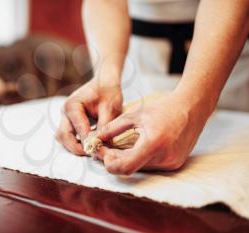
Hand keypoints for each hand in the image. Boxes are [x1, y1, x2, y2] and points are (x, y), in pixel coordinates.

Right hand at [56, 77, 122, 154]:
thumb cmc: (108, 92)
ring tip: (91, 150)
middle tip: (93, 154)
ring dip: (74, 146)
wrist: (105, 81)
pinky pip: (67, 134)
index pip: (78, 130)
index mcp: (72, 106)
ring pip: (63, 137)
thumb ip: (104, 127)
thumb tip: (99, 146)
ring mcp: (64, 115)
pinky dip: (75, 141)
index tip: (100, 151)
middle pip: (64, 136)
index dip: (88, 143)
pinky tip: (89, 143)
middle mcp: (64, 111)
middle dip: (77, 148)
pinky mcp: (68, 119)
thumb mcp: (110, 109)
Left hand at [94, 92, 211, 174]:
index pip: (125, 167)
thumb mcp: (135, 115)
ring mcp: (171, 163)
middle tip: (103, 147)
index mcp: (153, 144)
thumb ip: (112, 128)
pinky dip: (138, 159)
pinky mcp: (175, 164)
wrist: (192, 107)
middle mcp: (164, 158)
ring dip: (125, 160)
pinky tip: (134, 148)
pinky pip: (150, 166)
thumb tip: (94, 138)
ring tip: (117, 146)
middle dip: (113, 159)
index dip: (108, 162)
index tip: (99, 151)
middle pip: (130, 168)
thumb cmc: (163, 108)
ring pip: (139, 169)